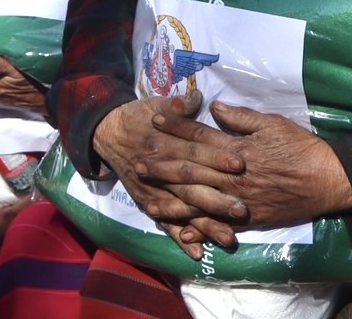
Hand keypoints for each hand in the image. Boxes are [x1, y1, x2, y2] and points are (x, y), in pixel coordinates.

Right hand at [90, 95, 244, 254]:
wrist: (109, 132)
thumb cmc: (140, 116)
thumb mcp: (157, 104)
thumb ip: (178, 104)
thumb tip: (197, 98)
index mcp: (165, 142)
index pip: (194, 150)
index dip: (216, 156)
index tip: (240, 164)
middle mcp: (160, 169)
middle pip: (191, 185)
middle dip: (216, 198)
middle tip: (242, 209)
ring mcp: (154, 190)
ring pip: (182, 209)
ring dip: (204, 224)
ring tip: (228, 238)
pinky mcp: (149, 203)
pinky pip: (166, 224)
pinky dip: (181, 239)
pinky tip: (199, 254)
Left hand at [144, 100, 351, 254]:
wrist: (328, 181)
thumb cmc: (301, 147)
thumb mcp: (272, 124)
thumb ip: (241, 117)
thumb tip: (215, 107)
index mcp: (237, 150)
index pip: (200, 137)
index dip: (176, 128)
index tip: (154, 120)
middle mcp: (233, 177)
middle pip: (191, 171)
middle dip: (162, 167)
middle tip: (137, 163)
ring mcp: (240, 200)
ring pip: (200, 201)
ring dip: (172, 201)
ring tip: (148, 201)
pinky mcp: (249, 219)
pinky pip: (220, 224)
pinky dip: (200, 228)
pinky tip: (180, 230)